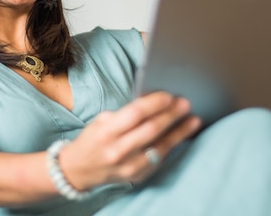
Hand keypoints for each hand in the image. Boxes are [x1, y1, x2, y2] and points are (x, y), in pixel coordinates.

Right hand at [57, 92, 201, 190]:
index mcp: (106, 132)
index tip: (168, 95)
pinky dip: (171, 145)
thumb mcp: (101, 121)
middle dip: (170, 115)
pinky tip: (181, 135)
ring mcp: (129, 166)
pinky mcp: (137, 176)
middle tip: (185, 104)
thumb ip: (125, 114)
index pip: (135, 114)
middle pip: (151, 130)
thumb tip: (153, 103)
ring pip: (160, 147)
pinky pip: (158, 159)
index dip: (154, 103)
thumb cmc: (92, 139)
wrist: (78, 170)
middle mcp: (117, 151)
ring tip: (193, 120)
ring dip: (179, 132)